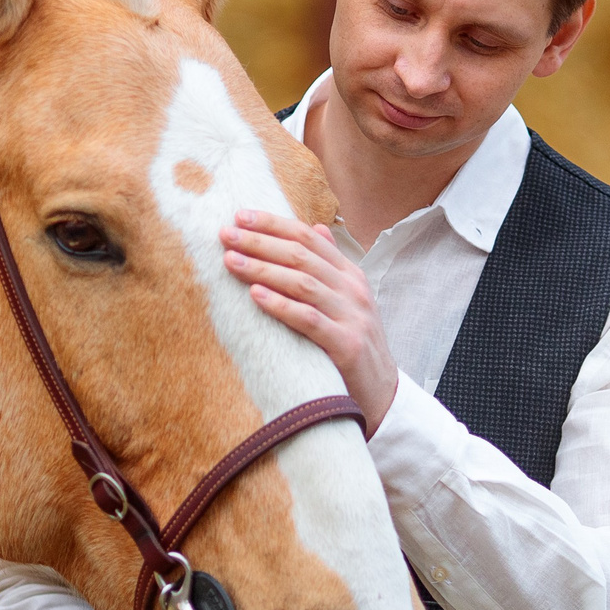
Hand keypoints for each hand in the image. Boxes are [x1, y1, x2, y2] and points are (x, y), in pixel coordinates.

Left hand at [219, 210, 398, 432]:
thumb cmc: (354, 345)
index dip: (273, 224)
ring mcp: (352, 316)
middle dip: (261, 242)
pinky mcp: (347, 345)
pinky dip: (281, 305)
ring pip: (302, 283)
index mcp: (350, 275)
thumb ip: (331, 266)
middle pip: (301, 256)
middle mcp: (352, 290)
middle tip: (226, 234)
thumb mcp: (347, 301)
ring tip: (231, 261)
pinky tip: (255, 296)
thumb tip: (316, 229)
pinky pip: (309, 320)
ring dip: (263, 269)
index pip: (308, 238)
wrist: (384, 393)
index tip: (240, 216)